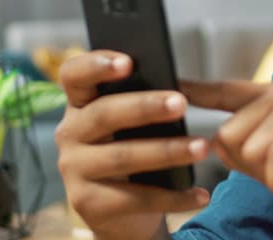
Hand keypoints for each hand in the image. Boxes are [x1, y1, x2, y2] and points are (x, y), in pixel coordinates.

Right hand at [55, 51, 211, 239]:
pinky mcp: (88, 203)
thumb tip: (178, 89)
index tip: (128, 62)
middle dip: (145, 107)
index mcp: (81, 104)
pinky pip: (137, 199)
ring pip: (123, 156)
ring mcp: (75, 169)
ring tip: (202, 147)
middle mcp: (70, 133)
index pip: (74, 75)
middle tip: (181, 103)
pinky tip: (201, 193)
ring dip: (168, 151)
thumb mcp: (135, 124)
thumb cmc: (134, 149)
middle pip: (104, 114)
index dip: (96, 65)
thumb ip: (143, 101)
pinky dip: (174, 196)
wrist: (122, 211)